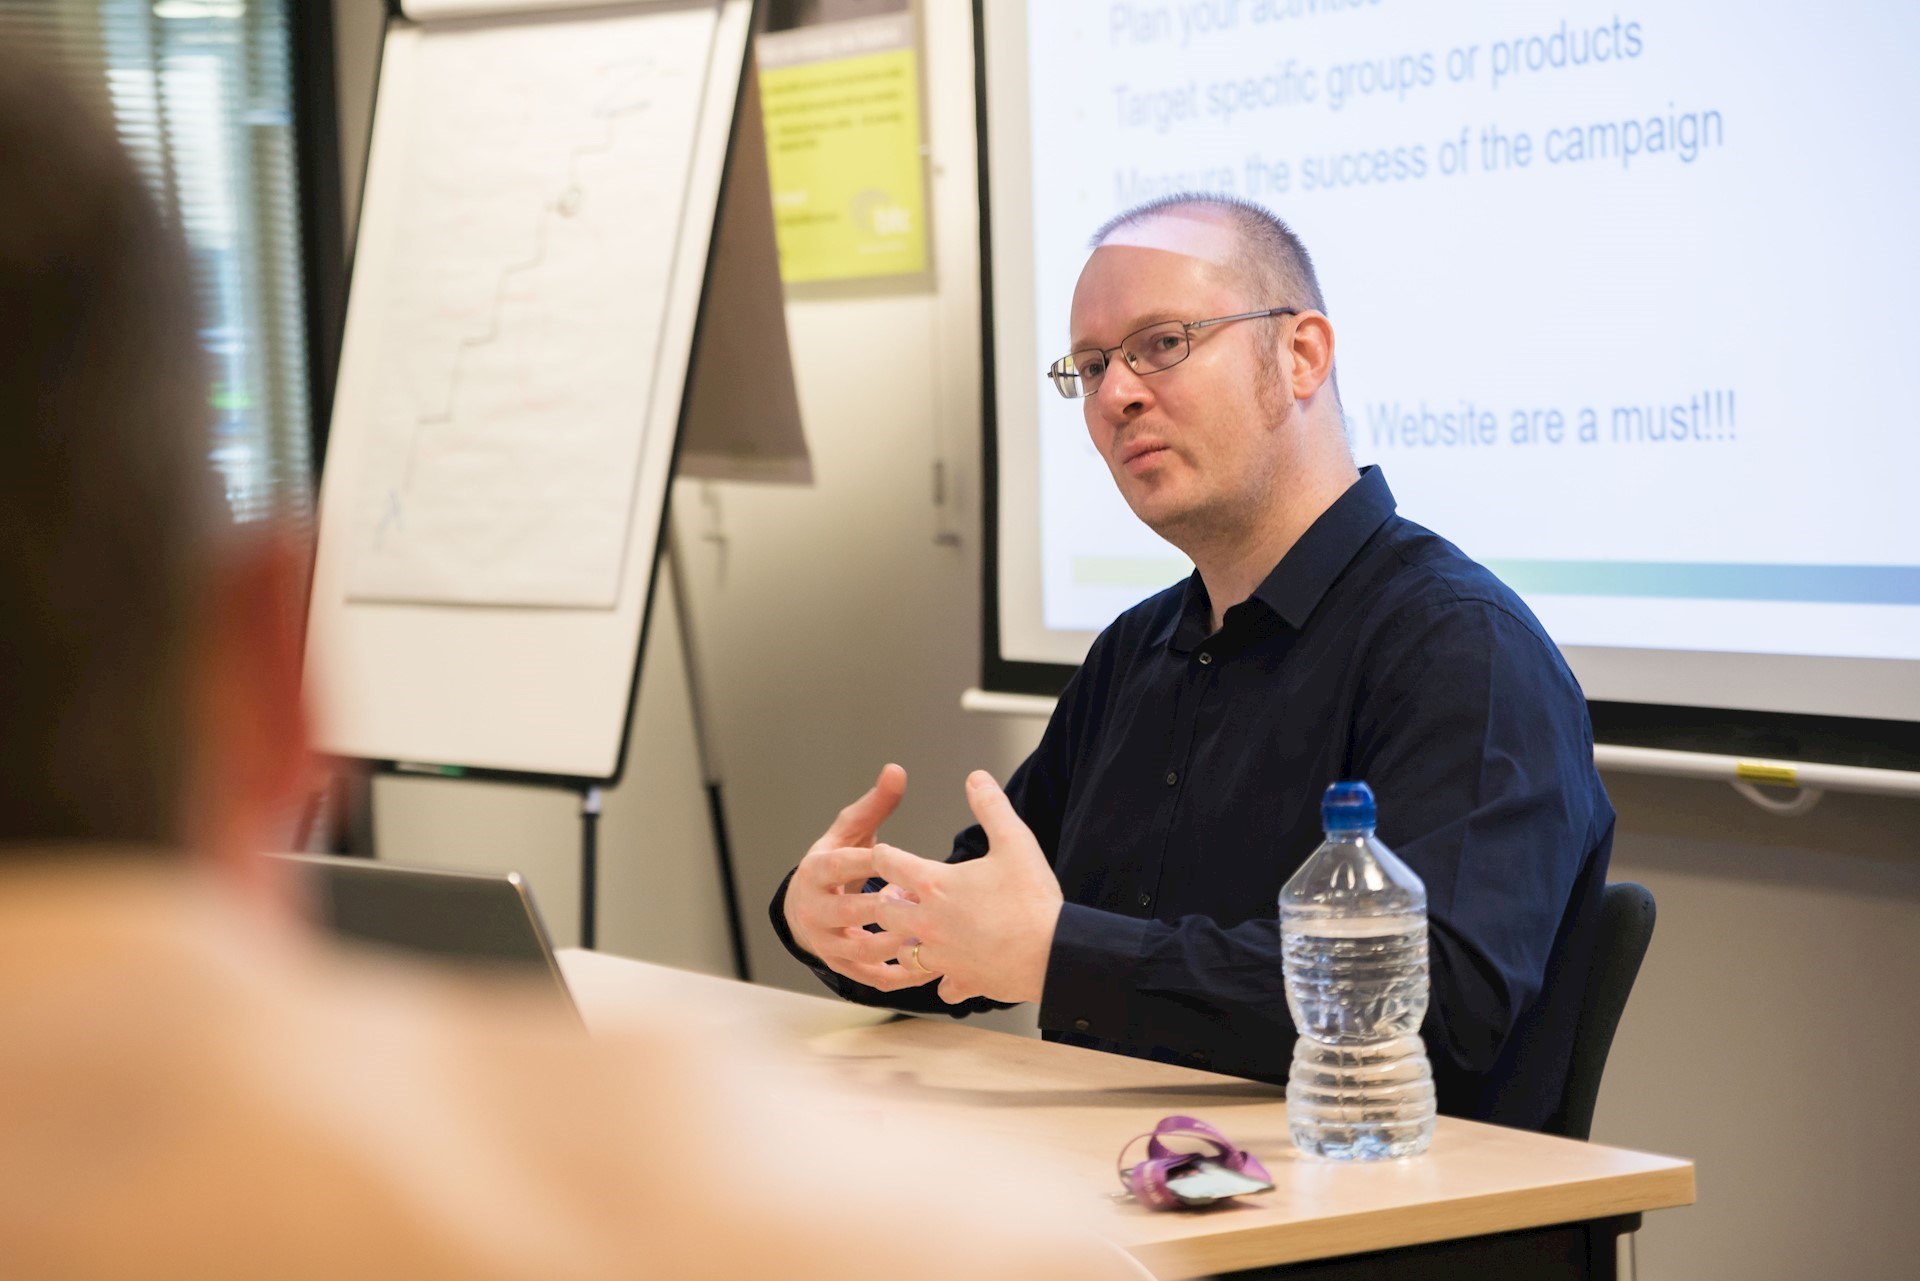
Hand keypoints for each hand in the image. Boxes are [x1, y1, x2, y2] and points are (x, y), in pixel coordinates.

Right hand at [785, 764, 935, 991]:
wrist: (807, 909)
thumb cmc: (837, 863)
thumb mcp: (849, 831)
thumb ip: (874, 805)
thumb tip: (897, 770)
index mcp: (816, 871)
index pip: (839, 865)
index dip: (865, 861)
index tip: (894, 858)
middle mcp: (816, 910)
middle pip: (848, 912)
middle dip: (883, 908)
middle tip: (921, 902)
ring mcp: (827, 943)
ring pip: (861, 951)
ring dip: (896, 944)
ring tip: (930, 935)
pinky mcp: (842, 967)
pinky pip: (873, 977)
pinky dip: (901, 975)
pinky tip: (932, 966)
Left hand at [871, 771, 1062, 1005]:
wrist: (1052, 953)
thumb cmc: (1032, 897)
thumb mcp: (1015, 841)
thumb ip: (991, 806)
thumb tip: (976, 778)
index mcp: (935, 884)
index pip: (889, 863)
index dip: (886, 855)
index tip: (887, 854)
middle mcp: (928, 921)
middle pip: (883, 910)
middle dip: (887, 900)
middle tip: (900, 894)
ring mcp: (941, 955)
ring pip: (902, 951)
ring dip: (907, 940)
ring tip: (920, 931)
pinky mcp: (960, 980)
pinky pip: (940, 985)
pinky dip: (944, 978)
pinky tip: (954, 971)